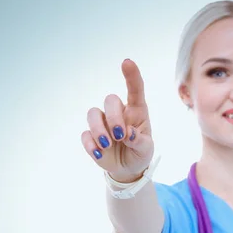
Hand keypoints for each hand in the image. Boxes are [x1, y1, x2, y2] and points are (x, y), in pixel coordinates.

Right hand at [81, 59, 153, 181]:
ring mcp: (102, 123)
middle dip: (113, 117)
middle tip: (120, 135)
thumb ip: (140, 141)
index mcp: (136, 111)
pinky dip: (91, 144)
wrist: (128, 169)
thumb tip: (128, 134)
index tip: (127, 62)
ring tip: (107, 144)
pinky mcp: (91, 136)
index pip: (135, 89)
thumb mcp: (146, 149)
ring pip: (92, 113)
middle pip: (110, 100)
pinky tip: (99, 153)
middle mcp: (118, 112)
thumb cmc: (140, 152)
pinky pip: (85, 134)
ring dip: (98, 129)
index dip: (131, 75)